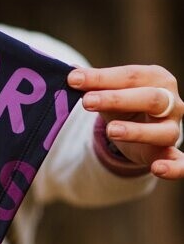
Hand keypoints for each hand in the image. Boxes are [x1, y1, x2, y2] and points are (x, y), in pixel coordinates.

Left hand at [68, 64, 183, 179]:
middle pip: (150, 98)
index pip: (130, 75)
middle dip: (117, 99)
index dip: (102, 77)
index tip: (74, 79)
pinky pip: (181, 162)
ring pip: (162, 131)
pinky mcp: (170, 152)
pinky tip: (158, 169)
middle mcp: (171, 102)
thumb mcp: (107, 92)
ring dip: (137, 131)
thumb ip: (93, 84)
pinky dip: (174, 167)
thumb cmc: (123, 103)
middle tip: (87, 101)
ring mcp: (173, 127)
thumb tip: (71, 74)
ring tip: (111, 131)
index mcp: (156, 78)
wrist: (138, 127)